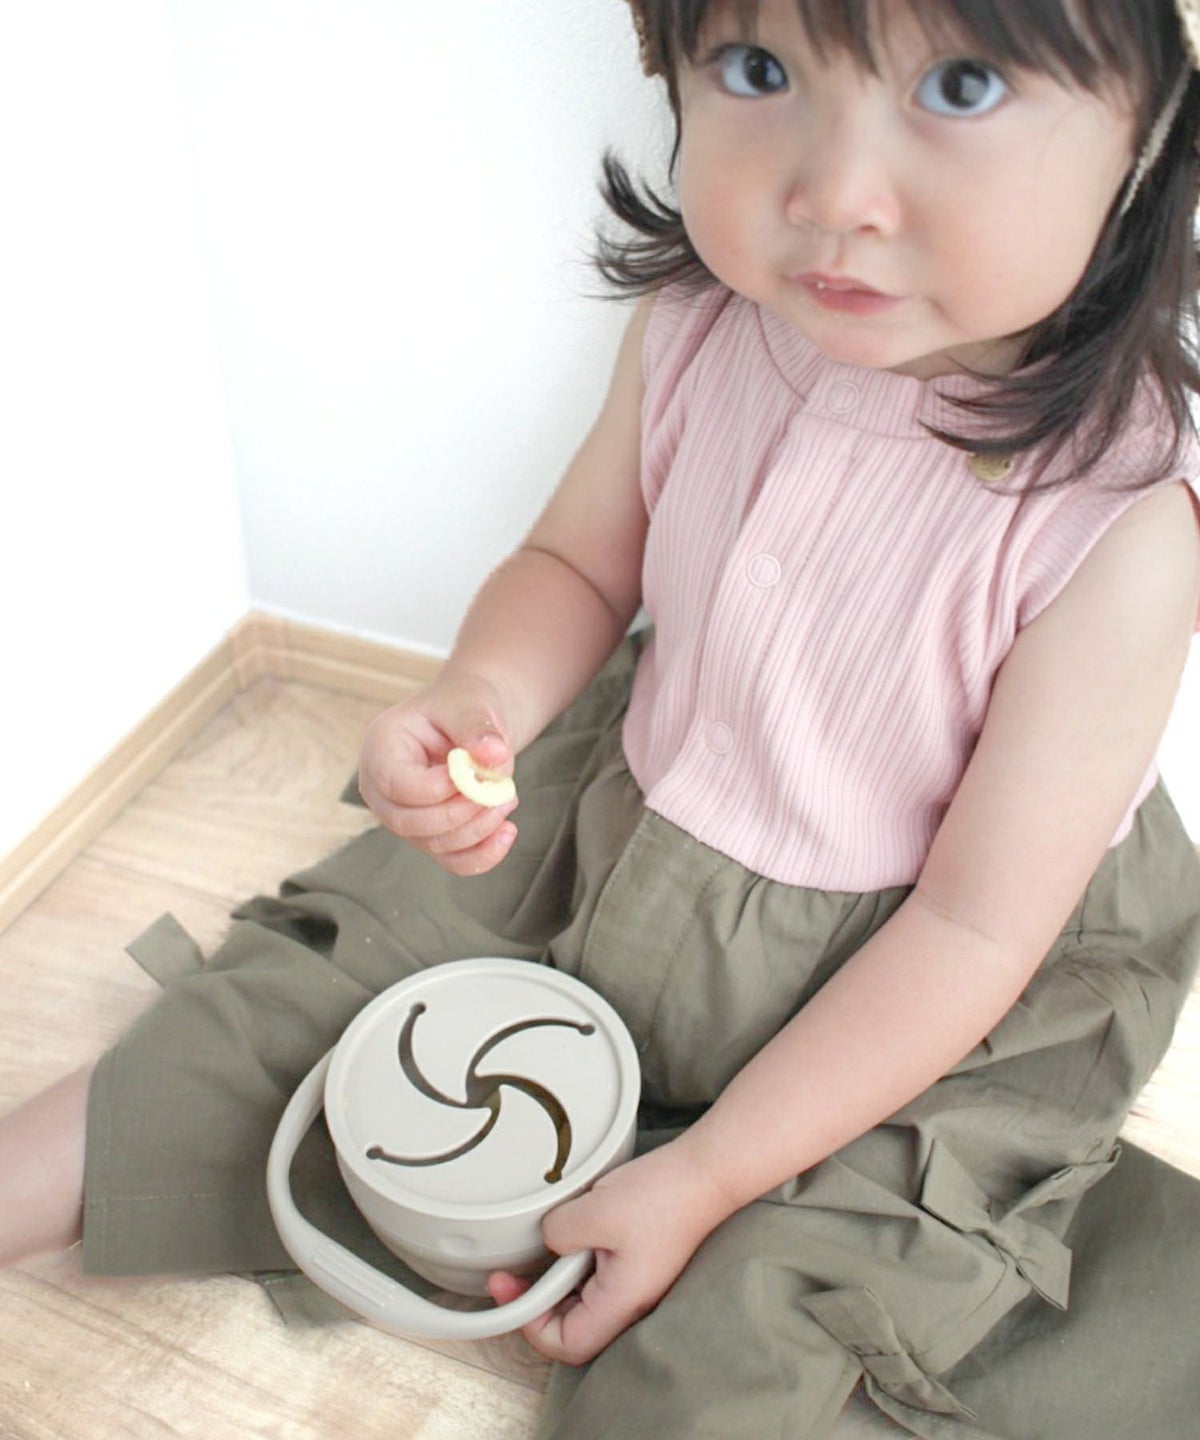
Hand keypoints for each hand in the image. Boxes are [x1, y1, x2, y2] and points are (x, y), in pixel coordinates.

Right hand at [357, 674, 518, 874]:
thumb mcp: (470, 705)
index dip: (440, 788)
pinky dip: (482, 855)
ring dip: (478, 829)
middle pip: (407, 823)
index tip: (478, 770)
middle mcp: (381, 787)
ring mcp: (403, 816)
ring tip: (508, 796)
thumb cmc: (463, 706)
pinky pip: (452, 861)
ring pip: (433, 844)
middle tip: (502, 790)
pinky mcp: (430, 836)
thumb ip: (478, 728)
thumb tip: (494, 754)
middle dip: (460, 814)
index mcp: (381, 747)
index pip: (397, 785)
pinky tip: (508, 832)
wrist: (471, 720)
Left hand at [486, 1141, 733, 1365]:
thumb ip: (557, 1234)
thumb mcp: (594, 1211)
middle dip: (537, 1302)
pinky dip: (575, 1260)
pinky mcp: (638, 1263)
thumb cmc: (661, 1196)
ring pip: (582, 1301)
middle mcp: (630, 1302)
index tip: (513, 1291)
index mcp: (620, 1302)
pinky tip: (571, 1231)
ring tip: (542, 1245)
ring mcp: (635, 1284)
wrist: (705, 1172)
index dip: (532, 1326)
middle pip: (572, 1327)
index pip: (567, 1344)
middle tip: (510, 1273)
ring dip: (556, 1278)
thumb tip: (548, 1243)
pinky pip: (597, 1276)